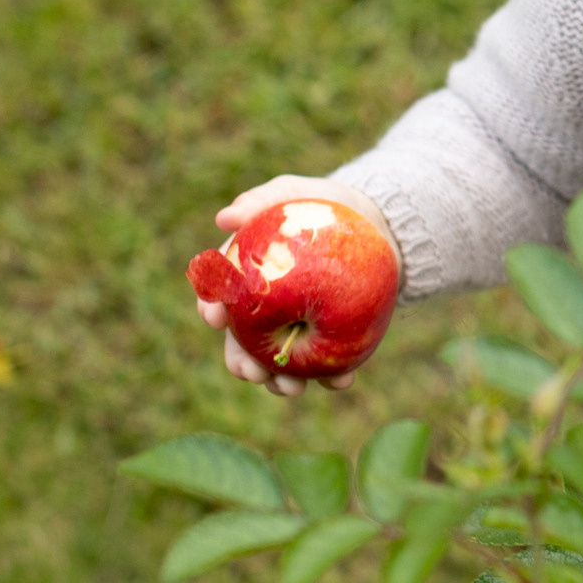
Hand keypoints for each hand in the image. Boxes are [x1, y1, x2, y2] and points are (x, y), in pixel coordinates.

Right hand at [193, 175, 398, 396]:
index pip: (219, 299)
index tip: (215, 318)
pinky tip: (341, 380)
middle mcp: (265, 313)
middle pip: (244, 345)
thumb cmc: (317, 206)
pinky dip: (333, 376)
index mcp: (245, 282)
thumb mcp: (292, 195)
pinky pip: (329, 365)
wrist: (371, 223)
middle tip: (252, 372)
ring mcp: (297, 330)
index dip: (211, 310)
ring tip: (292, 388)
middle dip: (243, 363)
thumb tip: (226, 217)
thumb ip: (261, 201)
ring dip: (281, 381)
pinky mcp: (331, 341)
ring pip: (280, 364)